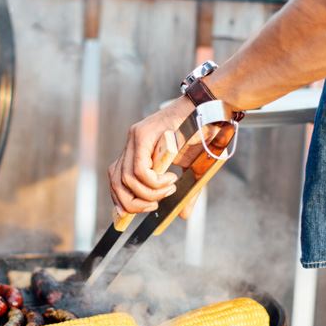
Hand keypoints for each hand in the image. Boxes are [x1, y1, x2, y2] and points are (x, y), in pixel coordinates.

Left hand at [108, 95, 206, 219]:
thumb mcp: (190, 169)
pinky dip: (154, 182)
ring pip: (127, 178)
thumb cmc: (201, 137)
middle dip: (132, 203)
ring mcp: (135, 137)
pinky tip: (170, 179)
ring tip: (168, 188)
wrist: (210, 109)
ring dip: (149, 192)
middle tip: (154, 205)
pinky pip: (139, 169)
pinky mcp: (143, 134)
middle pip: (116, 181)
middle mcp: (131, 143)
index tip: (134, 212)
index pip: (115, 178)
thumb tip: (184, 215)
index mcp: (136, 150)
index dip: (120, 199)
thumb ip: (184, 191)